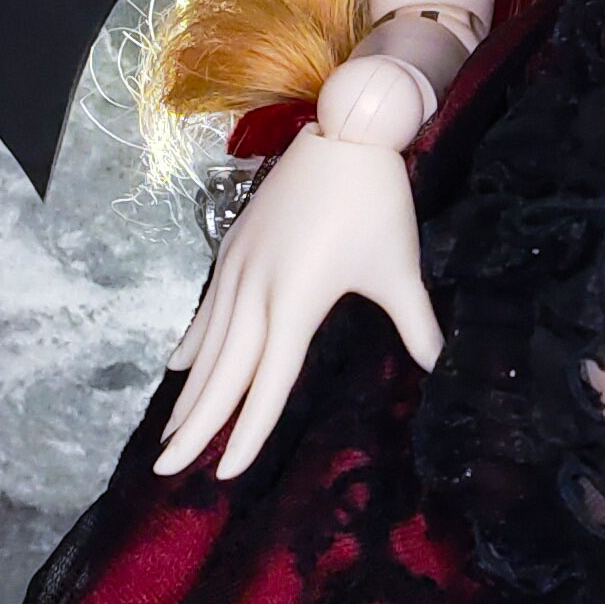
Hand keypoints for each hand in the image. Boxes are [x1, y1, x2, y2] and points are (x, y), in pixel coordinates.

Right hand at [155, 127, 442, 482]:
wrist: (346, 130)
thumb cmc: (376, 201)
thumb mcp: (399, 268)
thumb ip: (415, 324)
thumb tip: (439, 368)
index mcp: (298, 301)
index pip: (269, 383)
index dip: (247, 431)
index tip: (223, 473)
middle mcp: (258, 290)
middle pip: (222, 372)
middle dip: (194, 426)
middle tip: (164, 470)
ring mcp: (239, 268)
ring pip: (207, 344)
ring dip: (188, 392)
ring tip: (171, 434)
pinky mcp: (235, 249)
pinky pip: (206, 309)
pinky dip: (192, 342)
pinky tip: (178, 369)